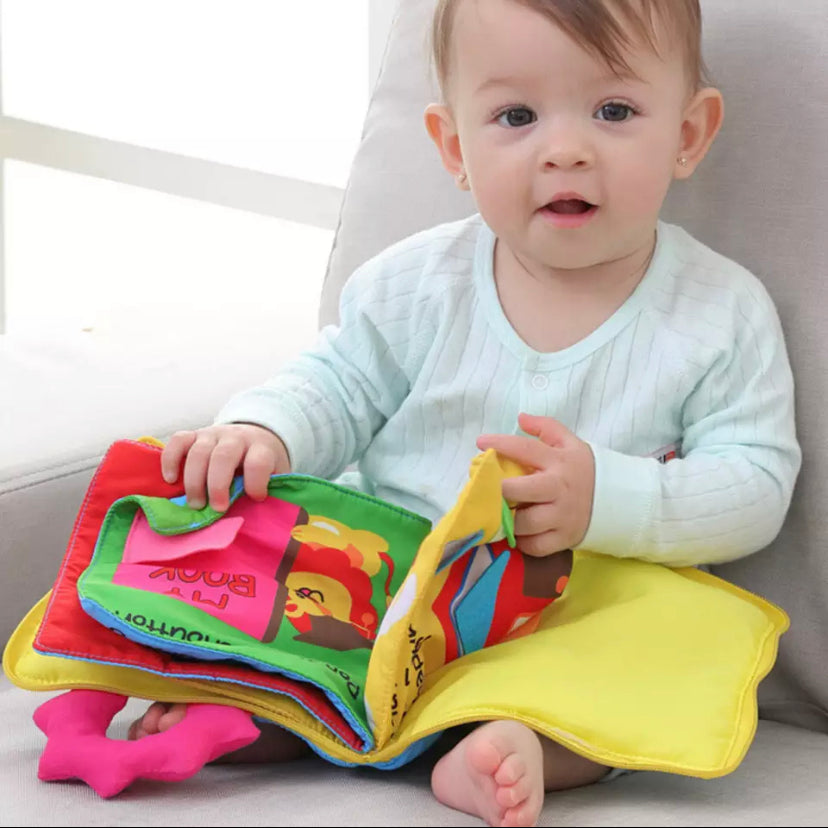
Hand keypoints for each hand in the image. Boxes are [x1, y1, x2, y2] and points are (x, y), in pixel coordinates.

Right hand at [161, 423, 290, 511]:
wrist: (255, 436)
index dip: (255, 483)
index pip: (258, 461)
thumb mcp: (274, 475)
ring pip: (199, 451)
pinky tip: (170, 480)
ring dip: (194, 481)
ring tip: (196, 505)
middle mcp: (237, 437)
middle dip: (217, 486)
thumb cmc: (263, 466)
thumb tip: (255, 516)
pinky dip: (170, 460)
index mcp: (261, 448)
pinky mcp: (194, 434)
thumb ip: (268, 490)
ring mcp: (213, 434)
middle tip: (216, 509)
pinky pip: (178, 441)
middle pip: (224, 456)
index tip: (255, 498)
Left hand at [476, 413, 594, 555]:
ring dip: (508, 519)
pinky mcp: (564, 539)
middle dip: (498, 490)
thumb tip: (520, 418)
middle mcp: (559, 489)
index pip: (525, 449)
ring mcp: (562, 516)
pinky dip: (522, 541)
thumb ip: (545, 427)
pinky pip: (535, 545)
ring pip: (524, 523)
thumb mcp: (569, 443)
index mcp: (559, 461)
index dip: (500, 444)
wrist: (617, 499)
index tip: (480, 443)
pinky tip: (518, 531)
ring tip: (501, 512)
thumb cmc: (583, 469)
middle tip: (488, 489)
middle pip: (519, 490)